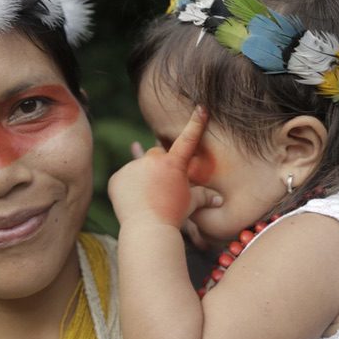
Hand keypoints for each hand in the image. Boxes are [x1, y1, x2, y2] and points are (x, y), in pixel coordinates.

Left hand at [109, 107, 221, 228]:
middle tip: (161, 188)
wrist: (147, 230)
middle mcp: (153, 160)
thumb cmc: (174, 216)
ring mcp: (133, 167)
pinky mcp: (118, 177)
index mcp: (174, 164)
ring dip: (143, 177)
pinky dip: (129, 187)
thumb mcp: (191, 204)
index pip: (188, 139)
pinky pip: (125, 178)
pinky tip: (135, 201)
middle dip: (160, 166)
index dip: (196, 123)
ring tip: (147, 199)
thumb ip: (204, 197)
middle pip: (157, 155)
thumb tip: (220, 200)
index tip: (201, 108)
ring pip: (140, 167)